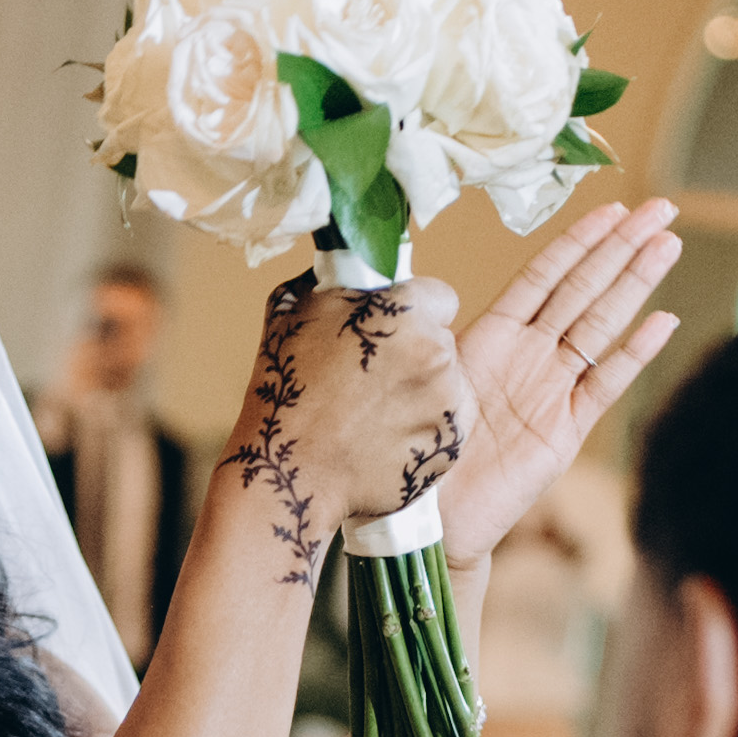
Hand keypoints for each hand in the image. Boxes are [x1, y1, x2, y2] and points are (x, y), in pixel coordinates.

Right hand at [216, 267, 467, 579]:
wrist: (290, 472)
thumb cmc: (284, 392)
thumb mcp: (293, 312)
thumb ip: (336, 282)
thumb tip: (350, 264)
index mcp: (402, 310)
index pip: (440, 296)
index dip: (415, 313)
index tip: (392, 332)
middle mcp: (436, 350)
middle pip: (444, 340)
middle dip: (418, 353)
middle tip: (375, 379)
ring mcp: (448, 399)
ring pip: (450, 383)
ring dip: (424, 392)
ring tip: (376, 414)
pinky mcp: (453, 442)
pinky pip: (451, 423)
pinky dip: (427, 428)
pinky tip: (388, 437)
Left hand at [433, 194, 688, 565]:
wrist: (431, 518)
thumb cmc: (418, 446)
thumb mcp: (421, 373)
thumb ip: (435, 332)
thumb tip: (436, 294)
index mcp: (493, 335)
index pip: (544, 274)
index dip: (578, 240)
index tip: (613, 207)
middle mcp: (530, 355)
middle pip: (585, 288)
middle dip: (622, 246)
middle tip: (661, 210)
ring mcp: (552, 389)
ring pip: (602, 324)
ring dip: (636, 284)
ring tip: (668, 245)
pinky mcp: (566, 429)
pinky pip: (606, 383)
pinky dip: (634, 353)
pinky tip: (662, 320)